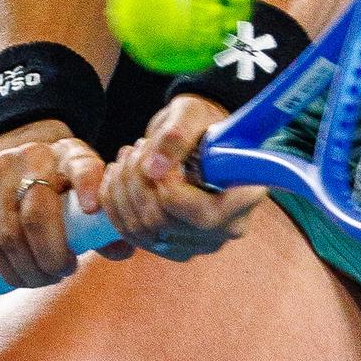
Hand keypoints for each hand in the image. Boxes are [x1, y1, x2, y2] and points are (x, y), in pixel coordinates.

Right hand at [0, 125, 112, 292]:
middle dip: (52, 255)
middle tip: (64, 272)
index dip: (88, 185)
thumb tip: (122, 251)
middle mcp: (32, 158)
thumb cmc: (64, 183)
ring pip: (10, 234)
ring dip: (29, 268)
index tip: (91, 209)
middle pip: (38, 214)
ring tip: (45, 279)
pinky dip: (7, 267)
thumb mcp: (88, 189)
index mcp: (70, 154)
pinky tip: (20, 277)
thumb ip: (105, 222)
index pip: (81, 166)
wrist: (19, 159)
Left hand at [97, 95, 266, 262]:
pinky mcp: (174, 247)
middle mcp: (226, 229)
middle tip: (136, 147)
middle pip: (164, 222)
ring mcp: (199, 243)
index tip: (159, 159)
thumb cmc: (201, 124)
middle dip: (138, 181)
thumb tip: (155, 168)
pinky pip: (131, 234)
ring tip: (128, 156)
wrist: (196, 141)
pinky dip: (114, 203)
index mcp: (245, 198)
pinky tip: (117, 175)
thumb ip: (178, 134)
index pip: (203, 215)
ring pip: (141, 229)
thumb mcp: (192, 113)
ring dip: (122, 188)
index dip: (171, 189)